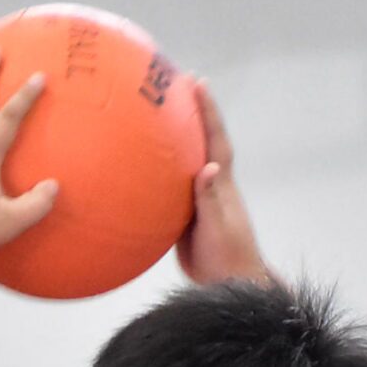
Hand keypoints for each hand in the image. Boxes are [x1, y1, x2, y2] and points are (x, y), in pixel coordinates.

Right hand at [175, 79, 271, 286]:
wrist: (227, 284)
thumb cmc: (228, 257)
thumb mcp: (218, 227)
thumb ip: (211, 198)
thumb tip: (210, 168)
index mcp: (221, 183)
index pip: (215, 139)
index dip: (208, 111)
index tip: (198, 83)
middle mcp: (210, 184)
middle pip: (201, 140)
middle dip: (192, 111)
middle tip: (178, 82)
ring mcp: (198, 198)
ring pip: (185, 160)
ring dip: (175, 136)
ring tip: (157, 113)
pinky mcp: (185, 214)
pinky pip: (169, 185)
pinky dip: (158, 169)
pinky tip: (139, 164)